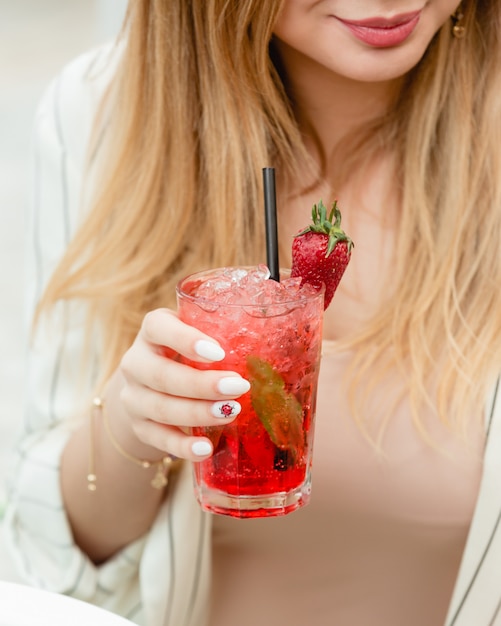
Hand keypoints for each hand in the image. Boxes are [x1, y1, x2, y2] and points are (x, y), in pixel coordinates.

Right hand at [109, 308, 249, 461]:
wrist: (151, 384)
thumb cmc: (188, 352)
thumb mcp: (198, 333)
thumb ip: (223, 331)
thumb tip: (276, 338)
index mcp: (152, 330)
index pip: (158, 326)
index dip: (185, 339)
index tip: (219, 353)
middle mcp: (135, 362)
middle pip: (162, 375)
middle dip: (202, 384)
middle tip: (239, 386)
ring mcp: (132, 396)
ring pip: (161, 408)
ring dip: (198, 413)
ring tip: (231, 412)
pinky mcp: (138, 426)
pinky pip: (158, 439)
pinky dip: (182, 446)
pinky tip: (206, 449)